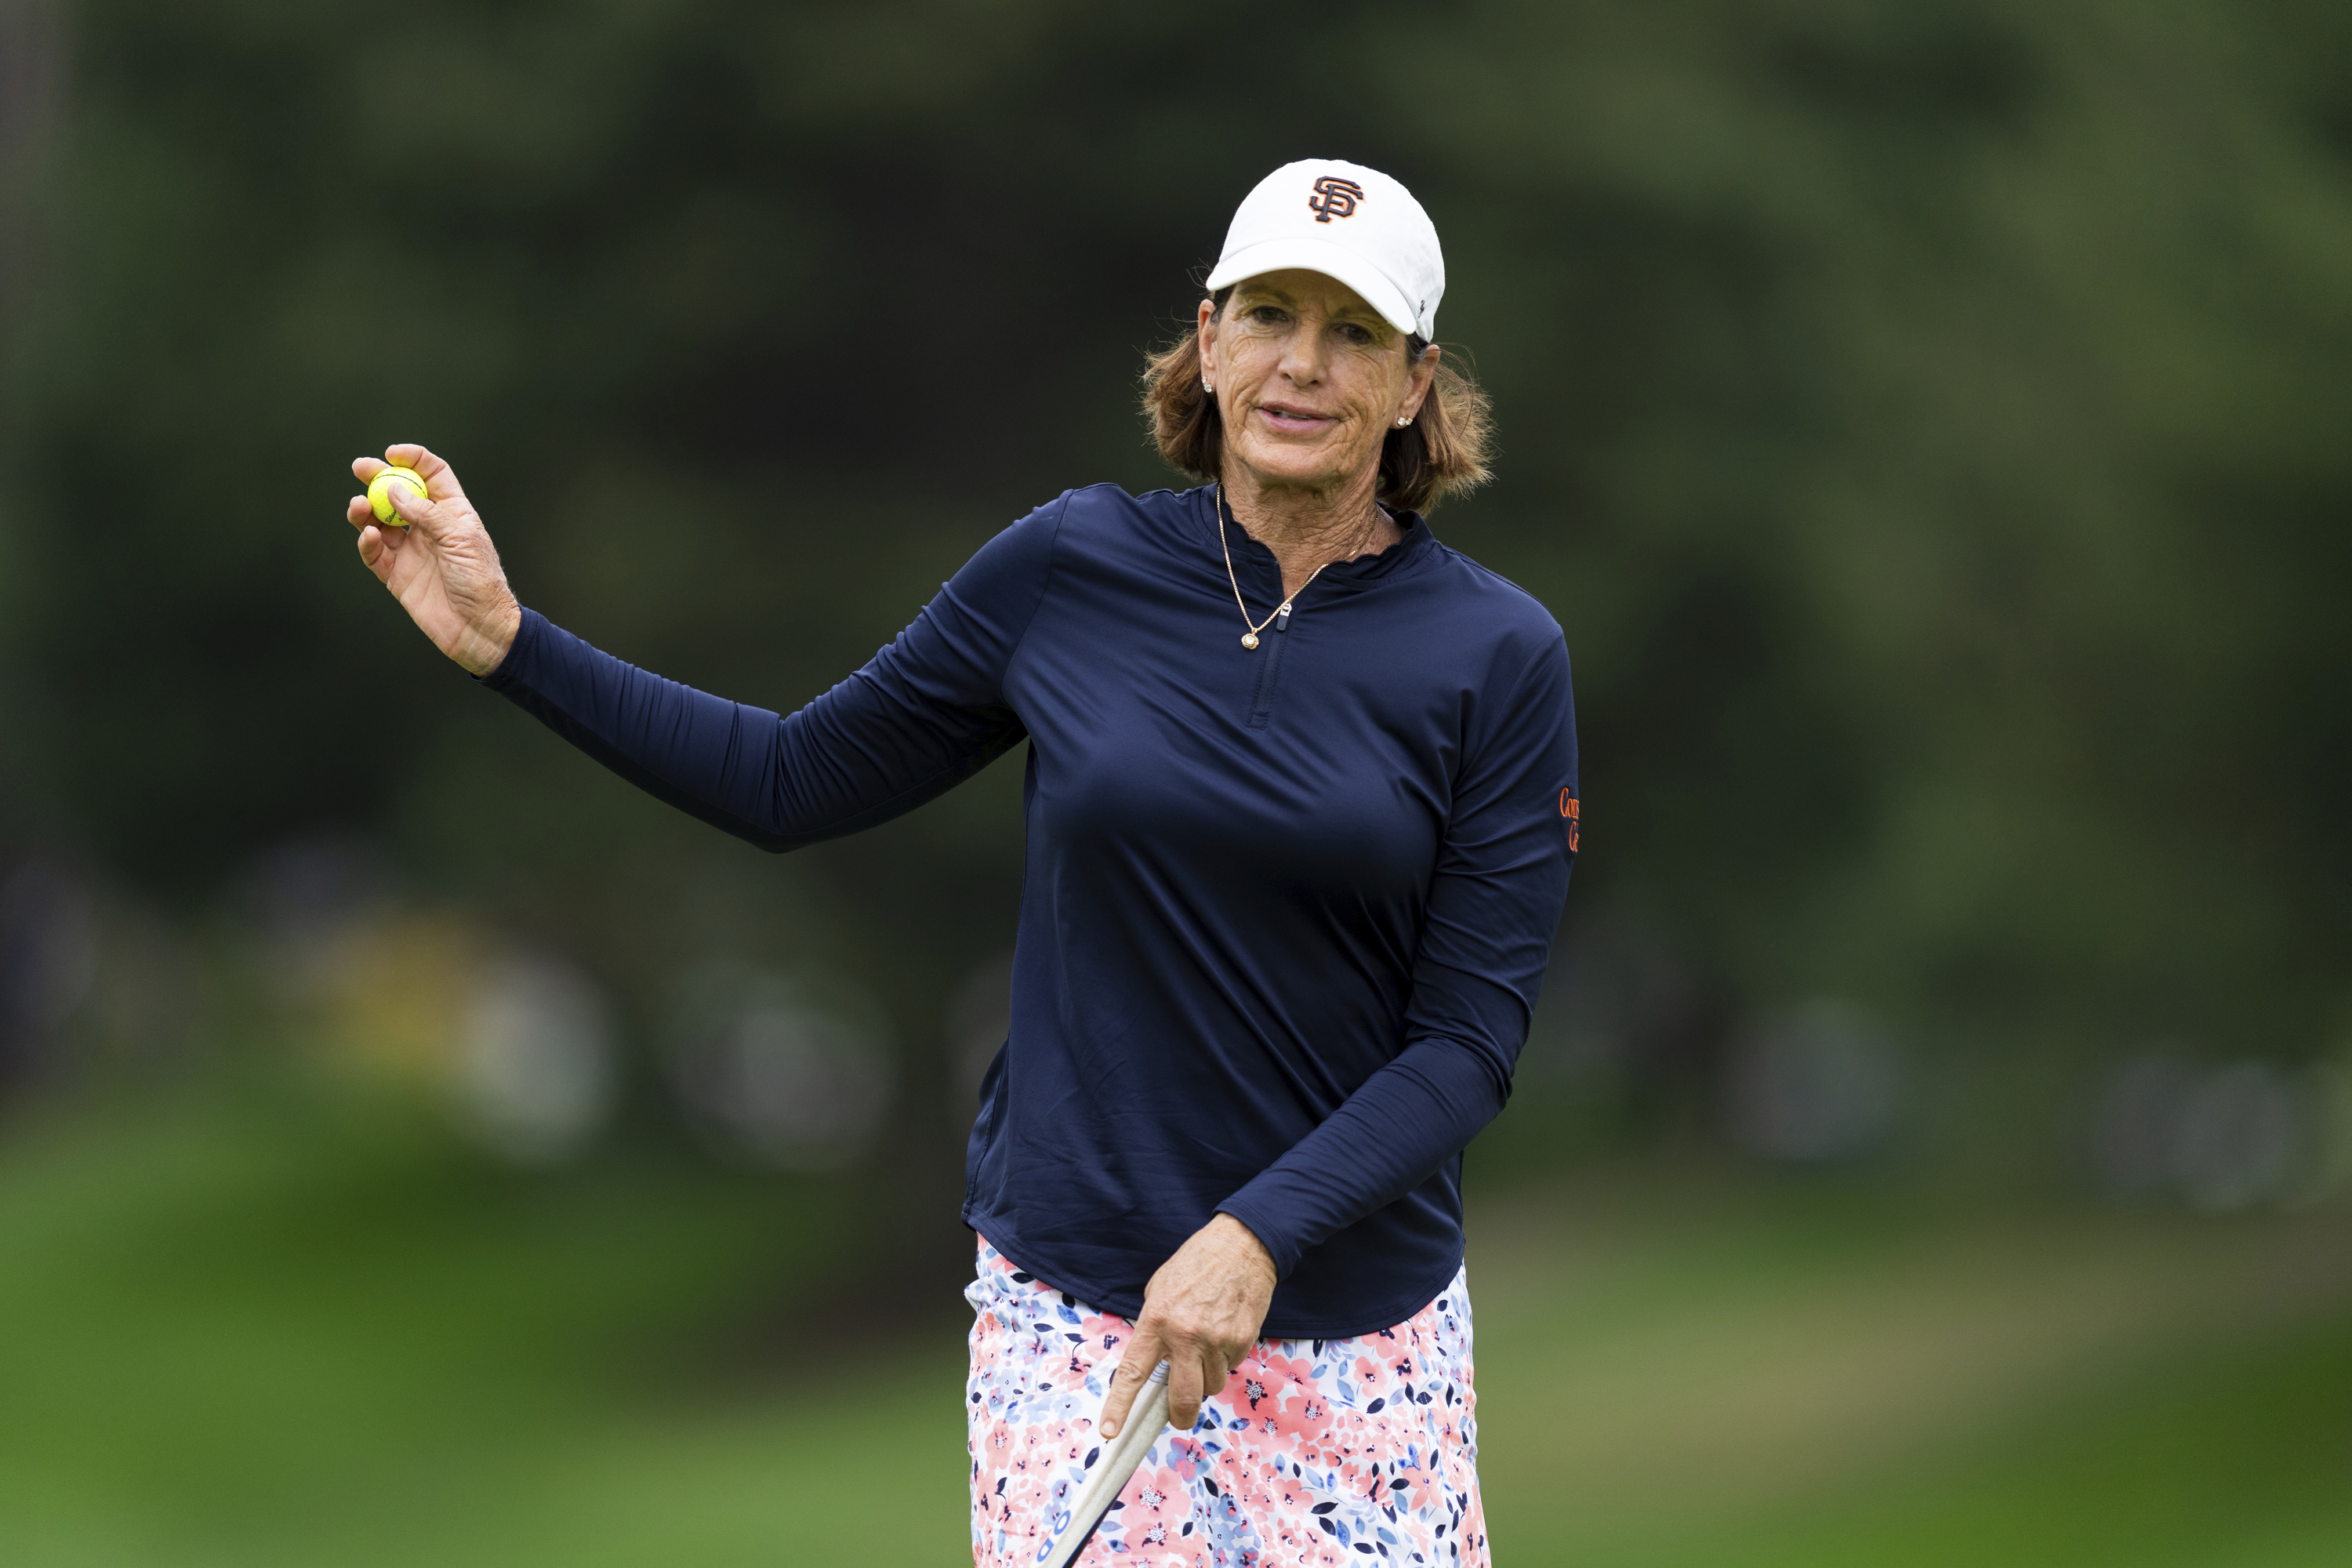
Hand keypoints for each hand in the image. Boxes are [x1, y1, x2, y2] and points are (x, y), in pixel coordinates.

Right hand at [346, 444, 521, 675]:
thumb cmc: (482, 583)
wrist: (480, 629)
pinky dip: (367, 542)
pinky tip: (368, 536)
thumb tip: (394, 490)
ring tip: (359, 507)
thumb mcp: (460, 539)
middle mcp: (430, 528)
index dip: (414, 460)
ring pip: (379, 521)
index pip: (433, 475)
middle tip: (359, 468)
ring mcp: (411, 551)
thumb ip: (426, 513)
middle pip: (399, 494)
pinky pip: (374, 553)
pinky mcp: (397, 574)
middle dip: (378, 478)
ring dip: (366, 510)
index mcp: (453, 513)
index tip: (392, 454)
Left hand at [1100, 1214, 1276, 1437]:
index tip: (1111, 1431)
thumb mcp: (1160, 1290)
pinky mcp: (1242, 1341)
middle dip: (1179, 1416)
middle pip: (1182, 1399)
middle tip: (1178, 1417)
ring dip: (1205, 1378)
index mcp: (1156, 1320)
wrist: (1242, 1246)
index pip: (1133, 1372)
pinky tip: (1223, 1334)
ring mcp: (1217, 1340)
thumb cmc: (1195, 1265)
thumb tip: (1156, 1364)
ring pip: (1210, 1387)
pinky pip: (1230, 1368)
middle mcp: (1185, 1335)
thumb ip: (1154, 1328)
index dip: (1120, 1406)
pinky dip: (1224, 1360)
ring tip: (1205, 1347)